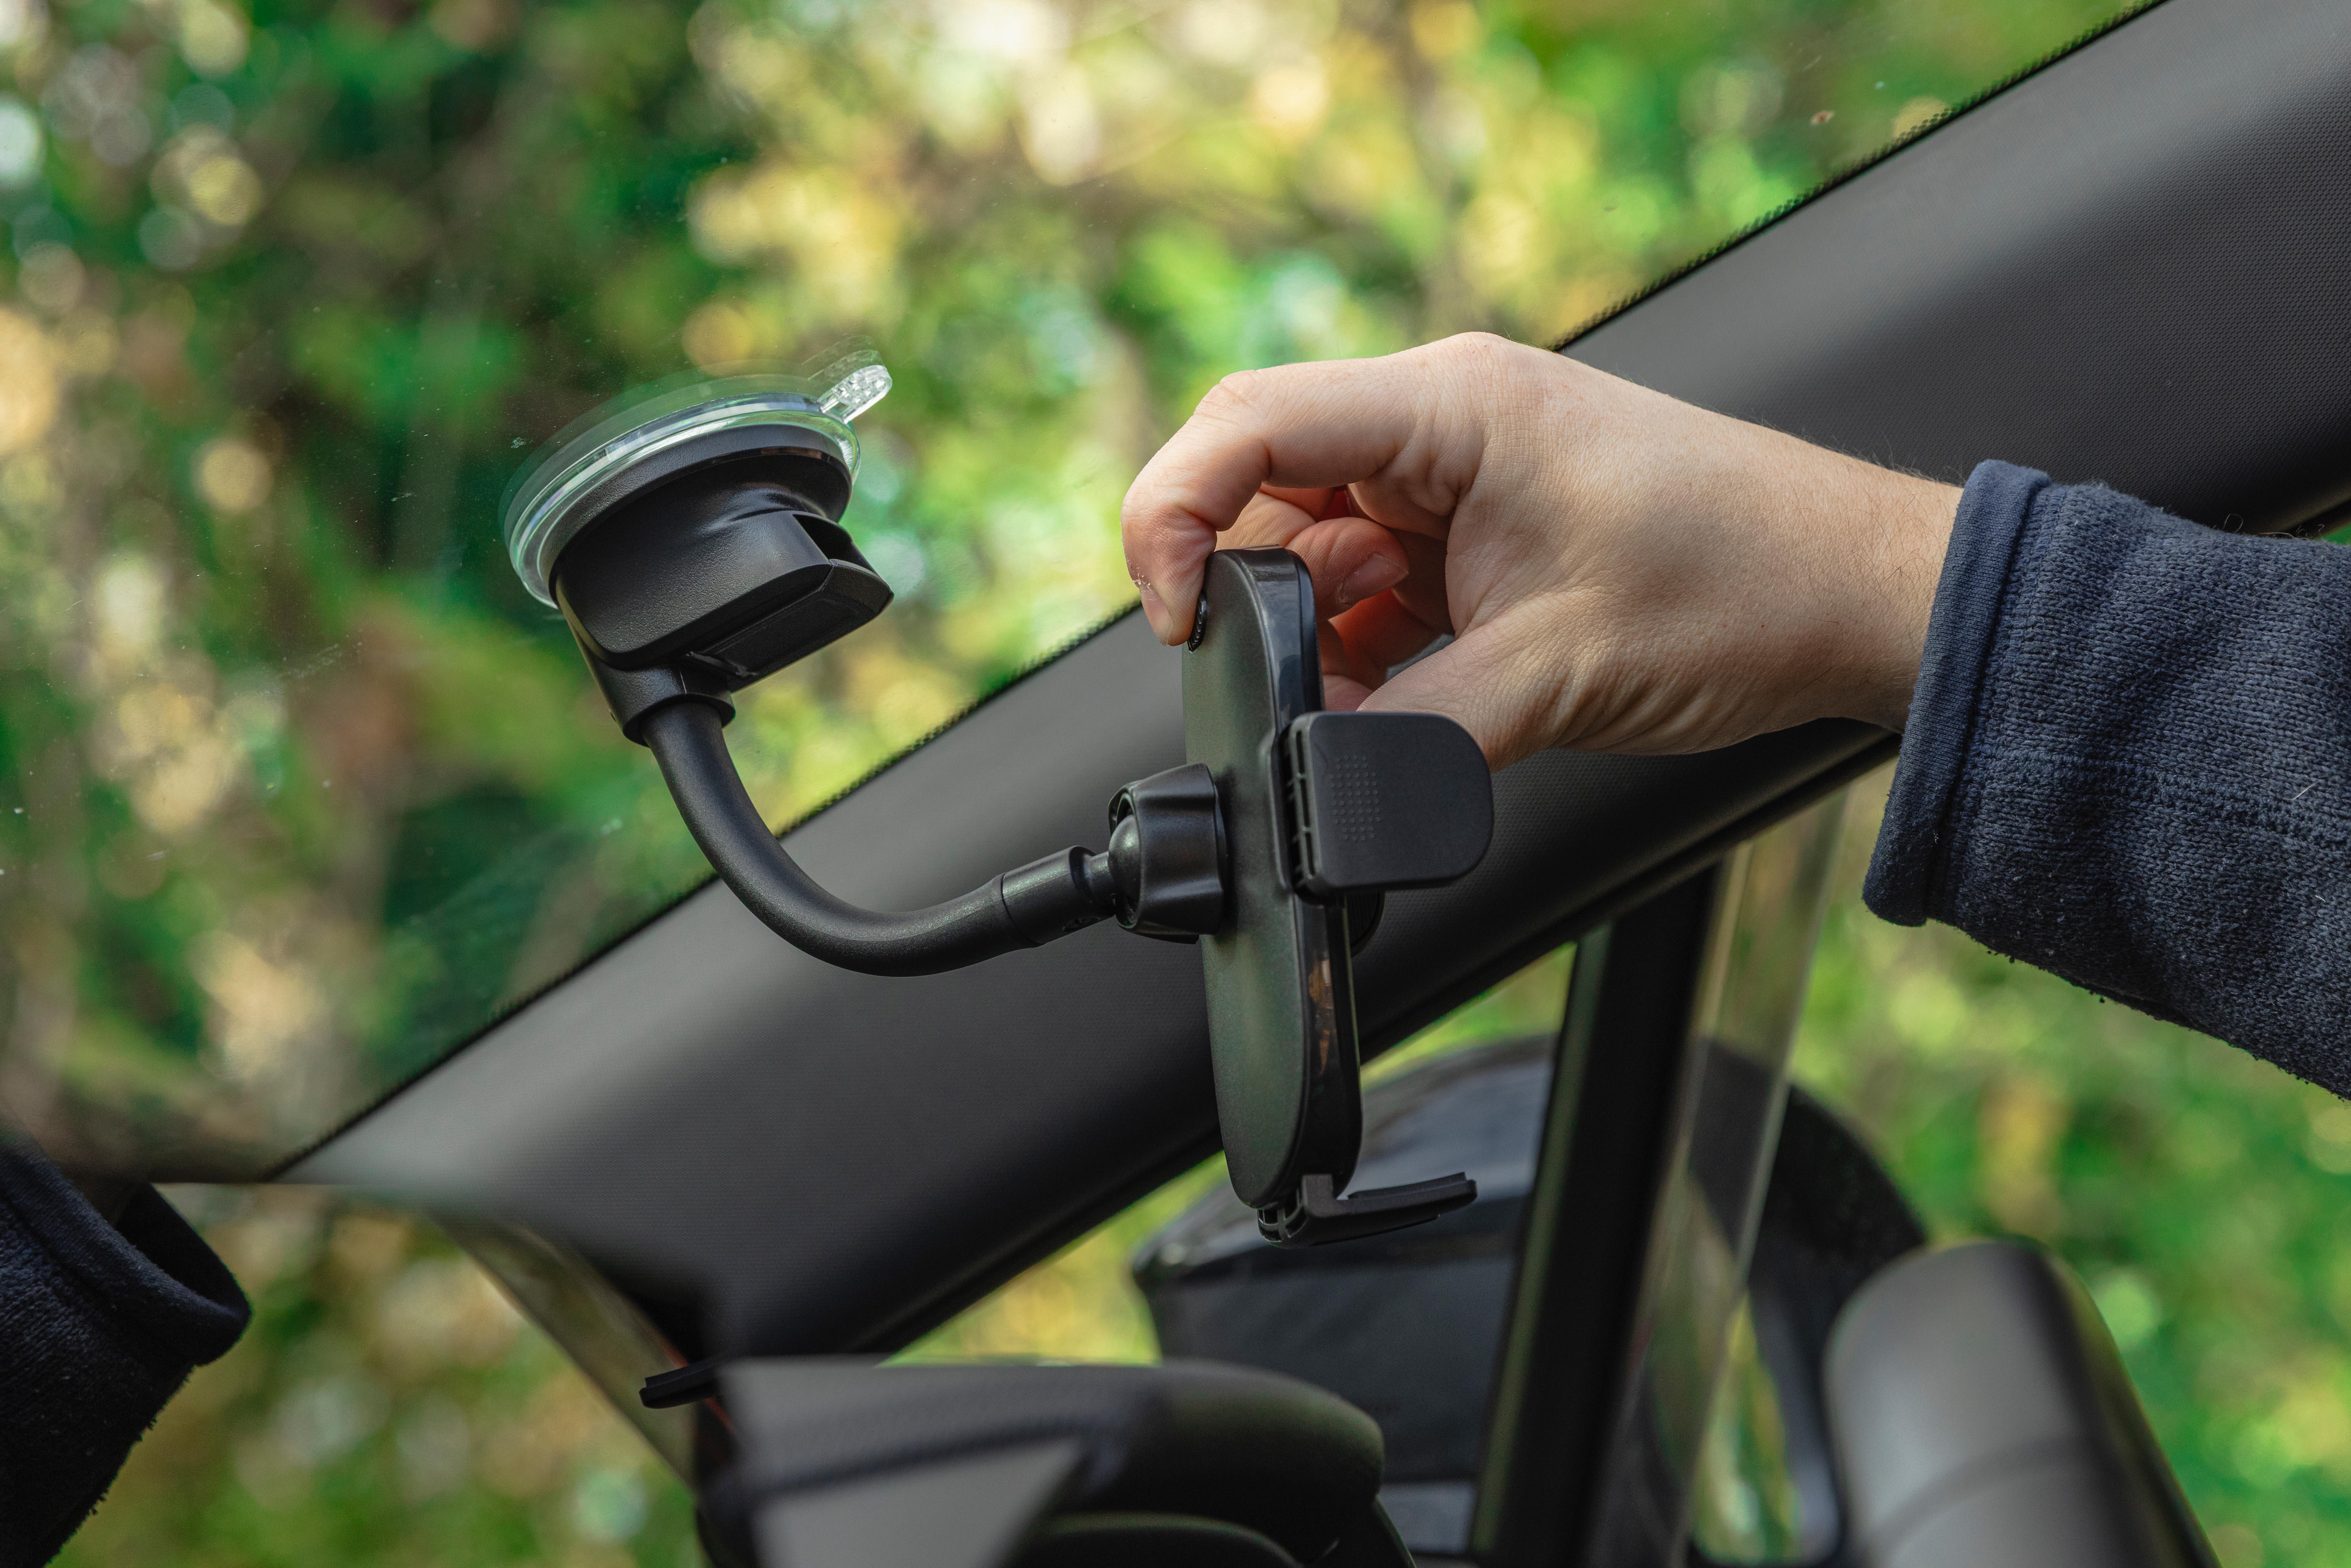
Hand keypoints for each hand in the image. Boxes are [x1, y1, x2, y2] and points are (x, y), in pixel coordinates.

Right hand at [1120, 333, 1959, 768]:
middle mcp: (1444, 426)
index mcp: (1453, 406)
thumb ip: (1417, 733)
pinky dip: (1359, 649)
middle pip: (1265, 484)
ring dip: (1310, 634)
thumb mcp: (1558, 676)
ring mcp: (1461, 482)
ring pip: (1315, 548)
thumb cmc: (1750, 586)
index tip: (1176, 615)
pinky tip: (1384, 700)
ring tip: (1356, 703)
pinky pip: (1373, 587)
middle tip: (1264, 679)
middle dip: (1243, 590)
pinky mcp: (1481, 539)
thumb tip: (1328, 788)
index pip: (1251, 424)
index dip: (1176, 515)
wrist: (1856, 601)